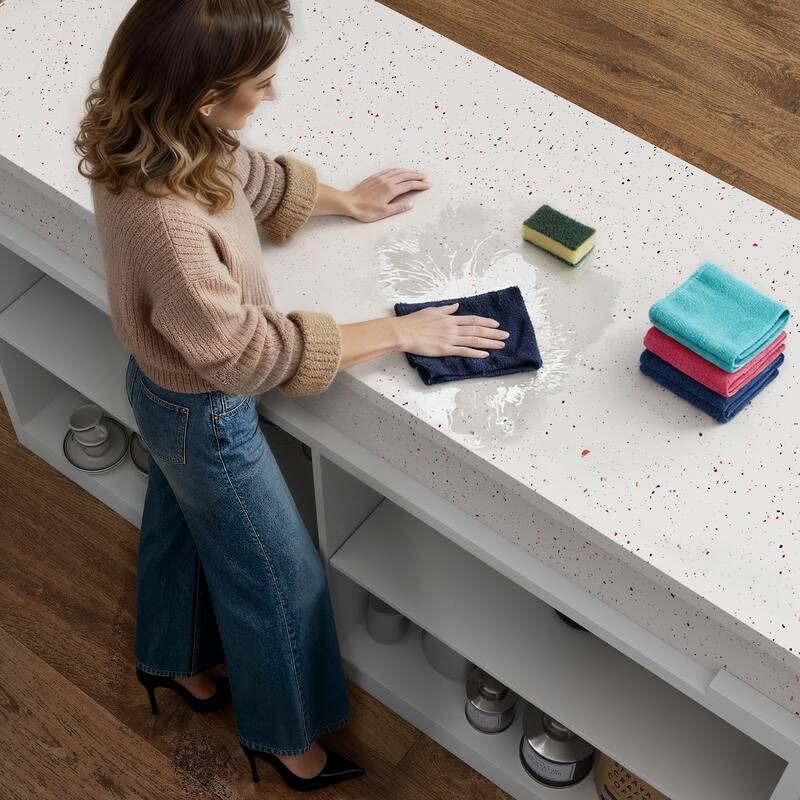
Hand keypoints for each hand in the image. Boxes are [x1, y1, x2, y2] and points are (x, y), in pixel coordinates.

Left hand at [346, 168, 431, 221]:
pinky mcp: (374, 177)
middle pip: (406, 176)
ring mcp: (380, 177)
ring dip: (408, 171)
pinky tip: (399, 171)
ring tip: (416, 173)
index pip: (410, 185)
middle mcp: (387, 181)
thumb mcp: (384, 212)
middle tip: (426, 177)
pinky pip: (389, 170)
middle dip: (417, 176)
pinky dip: (397, 169)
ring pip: (398, 171)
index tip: (428, 185)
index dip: (420, 185)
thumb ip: (398, 207)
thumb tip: (410, 204)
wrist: (349, 203)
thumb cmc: (365, 210)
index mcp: (391, 190)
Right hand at [394, 303, 509, 357]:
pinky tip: (485, 354)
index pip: (472, 319)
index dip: (486, 322)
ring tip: (501, 345)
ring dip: (489, 343)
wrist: (403, 332)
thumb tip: (456, 306)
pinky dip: (475, 353)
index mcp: (450, 318)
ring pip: (474, 340)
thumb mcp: (432, 310)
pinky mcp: (444, 350)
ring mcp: (449, 339)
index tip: (496, 324)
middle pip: (477, 330)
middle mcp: (452, 328)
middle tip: (506, 335)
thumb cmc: (414, 321)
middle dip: (493, 333)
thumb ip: (446, 309)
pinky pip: (463, 351)